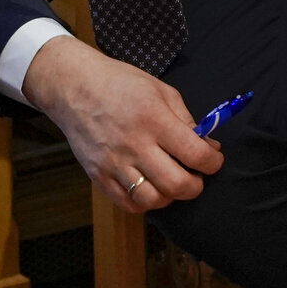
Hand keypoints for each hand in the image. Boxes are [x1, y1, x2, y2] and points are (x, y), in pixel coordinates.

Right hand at [21, 36, 221, 212]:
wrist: (74, 87)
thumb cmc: (119, 83)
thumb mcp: (160, 90)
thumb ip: (185, 120)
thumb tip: (208, 147)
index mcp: (154, 119)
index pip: (195, 154)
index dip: (213, 162)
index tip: (213, 160)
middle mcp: (135, 144)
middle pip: (177, 184)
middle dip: (195, 185)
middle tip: (195, 176)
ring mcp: (114, 163)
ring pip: (153, 200)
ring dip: (169, 196)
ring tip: (169, 182)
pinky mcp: (98, 175)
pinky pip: (128, 204)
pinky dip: (144, 202)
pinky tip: (148, 187)